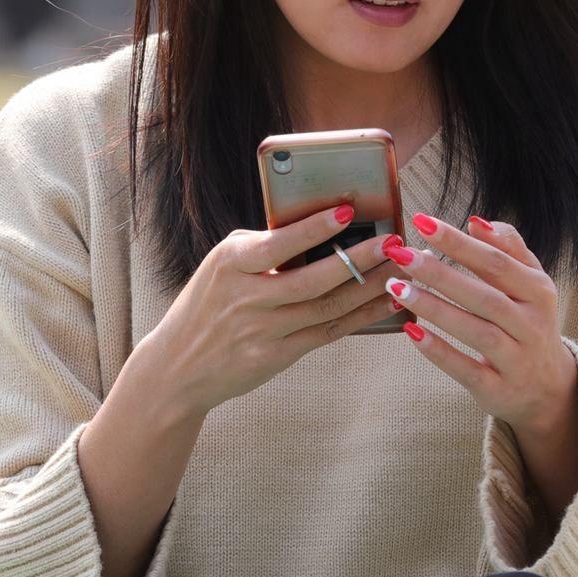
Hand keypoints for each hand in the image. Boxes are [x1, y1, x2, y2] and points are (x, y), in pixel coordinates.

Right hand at [129, 204, 400, 419]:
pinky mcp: (274, 357)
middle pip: (311, 280)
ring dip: (368, 288)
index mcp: (230, 264)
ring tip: (399, 269)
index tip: (348, 211)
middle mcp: (245, 298)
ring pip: (325, 308)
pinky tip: (386, 303)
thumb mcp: (223, 267)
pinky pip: (326, 334)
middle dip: (357, 260)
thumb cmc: (208, 304)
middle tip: (393, 243)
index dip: (313, 229)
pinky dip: (360, 317)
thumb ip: (264, 250)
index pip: (277, 245)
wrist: (178, 366)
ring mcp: (260, 332)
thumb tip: (325, 229)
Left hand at [383, 212, 577, 433]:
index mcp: (538, 292)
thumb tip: (476, 222)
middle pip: (484, 296)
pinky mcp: (498, 389)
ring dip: (436, 308)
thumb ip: (508, 249)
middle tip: (402, 255)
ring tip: (398, 288)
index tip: (422, 222)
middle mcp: (531, 325)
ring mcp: (516, 360)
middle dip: (441, 273)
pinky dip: (440, 352)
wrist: (548, 388)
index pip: (496, 262)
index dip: (459, 242)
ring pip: (476, 331)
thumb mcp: (531, 284)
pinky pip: (467, 369)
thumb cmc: (528, 322)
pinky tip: (411, 331)